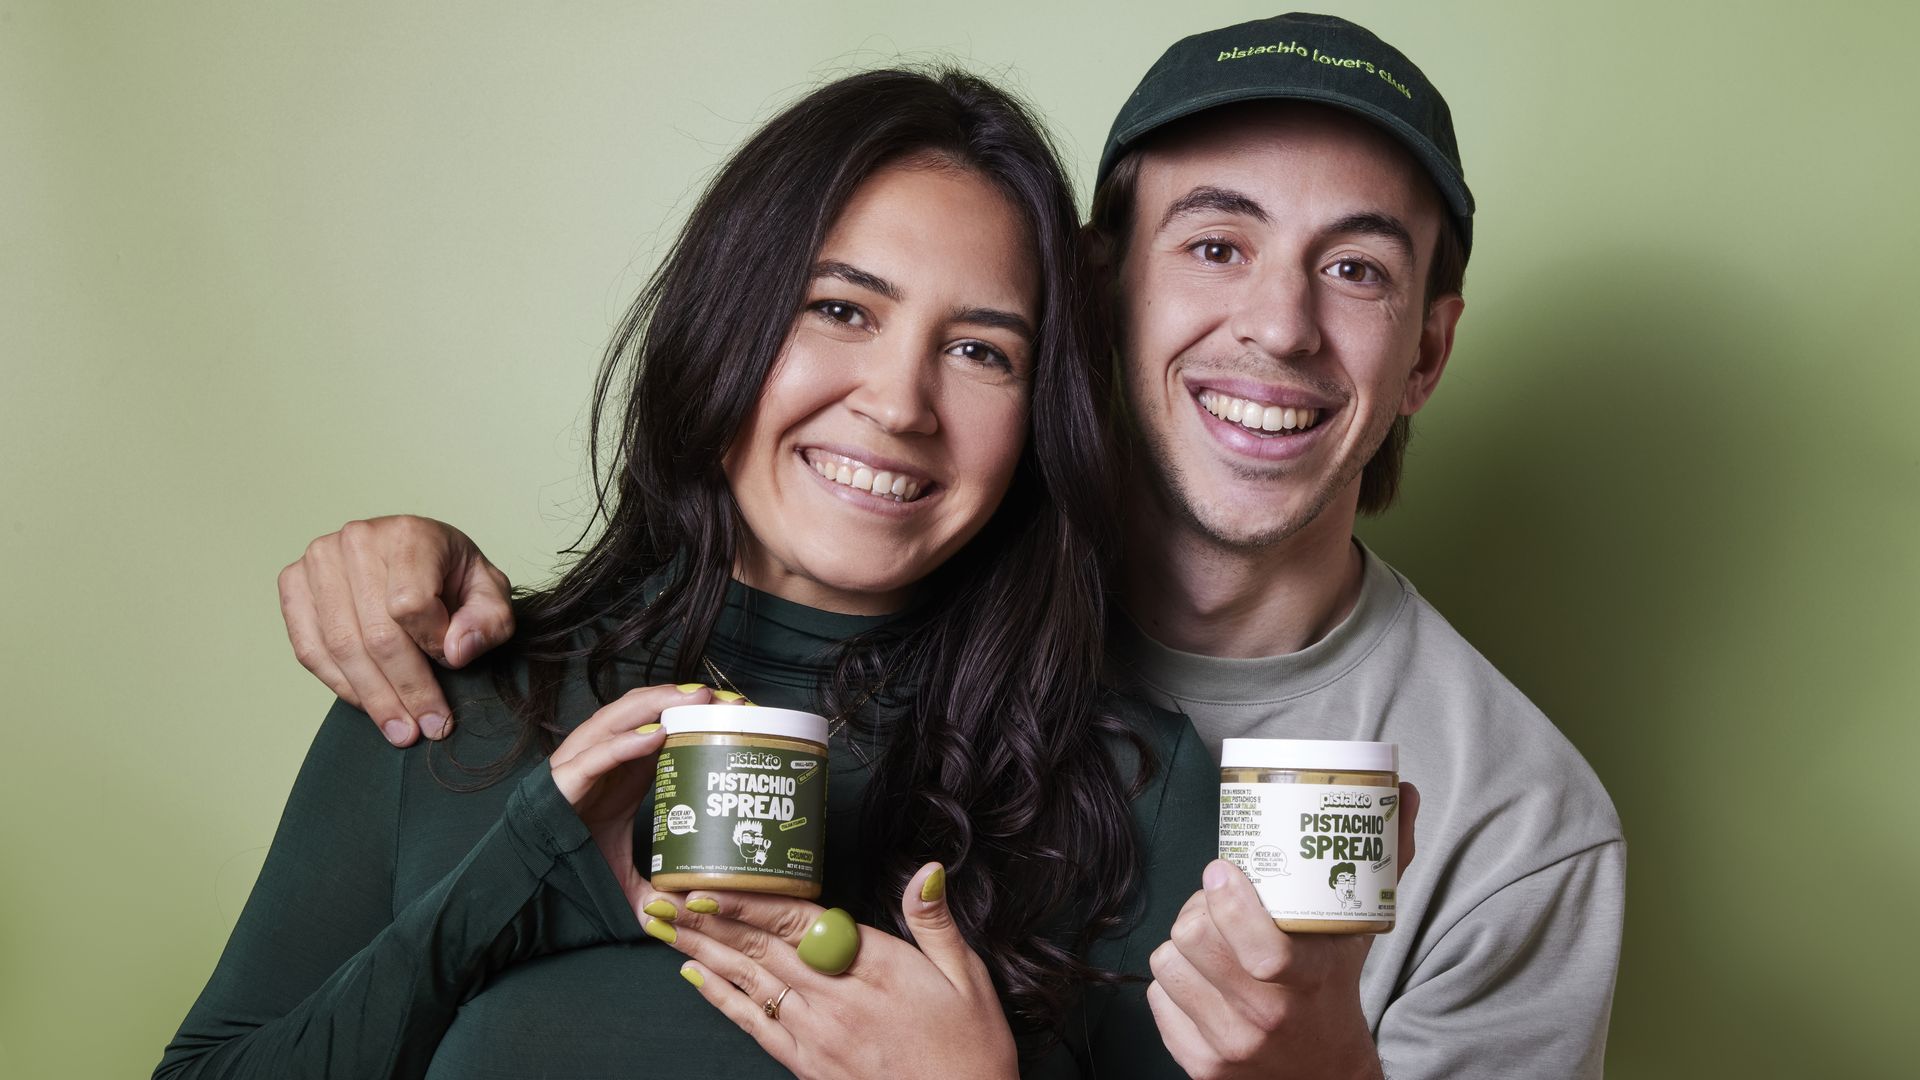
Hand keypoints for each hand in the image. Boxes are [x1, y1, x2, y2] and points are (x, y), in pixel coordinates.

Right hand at [278, 515, 513, 744]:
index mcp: (408, 534)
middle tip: (428, 729)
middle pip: (375, 634)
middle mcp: (357, 540)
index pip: (410, 604)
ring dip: (374, 699)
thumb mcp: (491, 594)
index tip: (451, 665)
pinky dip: (340, 686)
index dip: (432, 644)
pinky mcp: (294, 584)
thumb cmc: (454, 576)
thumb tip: (455, 653)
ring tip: (401, 732)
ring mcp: (318, 561)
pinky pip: (309, 649)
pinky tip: (369, 707)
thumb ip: (488, 622)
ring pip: (341, 648)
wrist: (418, 555)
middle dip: (406, 691)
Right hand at [549, 683, 725, 919]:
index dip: (694, 712)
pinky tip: (656, 736)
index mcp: (622, 770)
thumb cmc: (573, 867)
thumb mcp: (629, 874)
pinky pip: (595, 756)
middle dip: (684, 699)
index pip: (661, 726)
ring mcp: (579, 765)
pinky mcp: (562, 784)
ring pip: (618, 720)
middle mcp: (601, 758)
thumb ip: (660, 889)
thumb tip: (698, 911)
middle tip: (728, 700)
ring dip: (658, 705)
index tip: (735, 710)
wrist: (524, 885)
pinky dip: (624, 743)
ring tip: (696, 698)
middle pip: (643, 712)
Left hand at [654, 864, 1017, 1079]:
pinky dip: (720, 998)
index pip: (798, 923)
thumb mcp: (967, 977)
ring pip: (748, 982)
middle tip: (659, 896)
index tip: (706, 885)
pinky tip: (694, 976)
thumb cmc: (970, 1049)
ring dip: (701, 951)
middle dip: (705, 920)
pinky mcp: (808, 1064)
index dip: (748, 903)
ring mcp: (817, 1035)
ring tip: (661, 926)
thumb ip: (934, 921)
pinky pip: (755, 1024)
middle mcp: (836, 1000)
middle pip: (759, 949)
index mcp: (874, 968)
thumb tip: (928, 869)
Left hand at [1146, 782, 1420, 1079]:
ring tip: (1209, 938)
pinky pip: (1157, 998)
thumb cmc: (1335, 989)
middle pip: (1194, 938)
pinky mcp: (1200, 1063)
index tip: (1222, 870)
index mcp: (1306, 981)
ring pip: (1168, 963)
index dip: (1227, 900)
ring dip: (1182, 944)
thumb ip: (1384, 861)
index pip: (1259, 946)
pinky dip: (1173, 981)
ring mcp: (1229, 1044)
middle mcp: (1265, 1018)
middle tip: (1214, 903)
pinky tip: (1200, 977)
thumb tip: (1403, 791)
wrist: (1324, 1075)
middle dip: (1198, 909)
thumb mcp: (1361, 930)